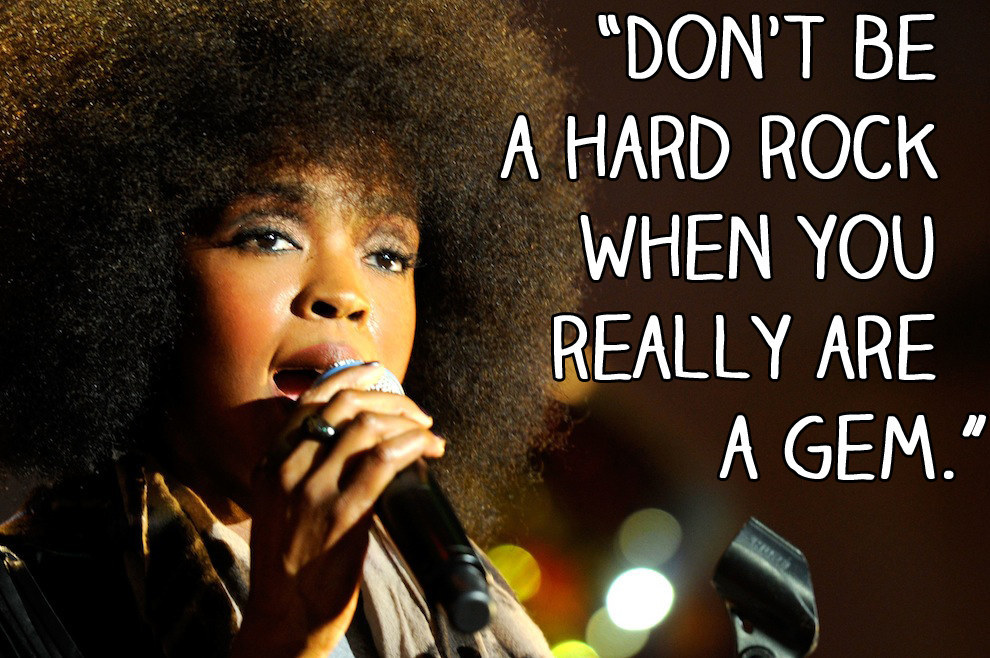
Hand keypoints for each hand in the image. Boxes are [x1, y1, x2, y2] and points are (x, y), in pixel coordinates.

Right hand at [229, 363, 443, 657]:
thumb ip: (304, 469)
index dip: (350, 377)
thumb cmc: (292, 562)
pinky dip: (414, 445)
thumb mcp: (281, 505)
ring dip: (408, 422)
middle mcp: (287, 470)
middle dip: (390, 399)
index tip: (378, 372)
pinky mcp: (342, 515)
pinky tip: (429, 449)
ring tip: (428, 433)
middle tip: (416, 412)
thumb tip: (354, 438)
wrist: (284, 615)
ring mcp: (312, 492)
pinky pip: (385, 460)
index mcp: (271, 463)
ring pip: (367, 426)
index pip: (311, 401)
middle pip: (345, 406)